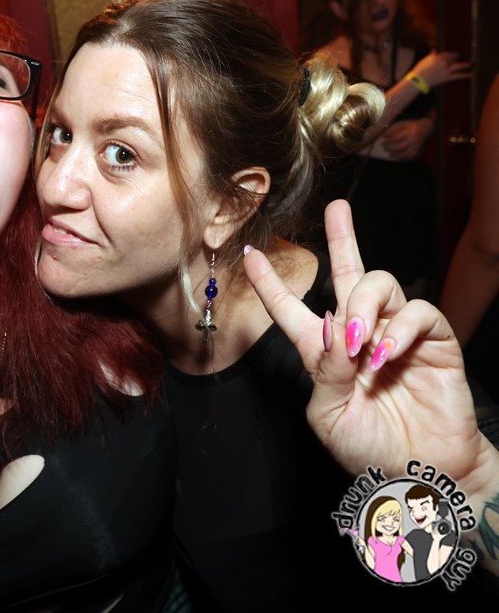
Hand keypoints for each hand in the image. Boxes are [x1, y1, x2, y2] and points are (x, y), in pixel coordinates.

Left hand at [242, 200, 488, 484]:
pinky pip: (417, 312)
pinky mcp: (433, 342)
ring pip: (380, 286)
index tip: (252, 254)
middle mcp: (359, 334)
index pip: (293, 310)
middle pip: (350, 274)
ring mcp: (396, 335)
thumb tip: (328, 326)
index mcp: (324, 353)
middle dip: (343, 238)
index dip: (271, 284)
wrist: (421, 475)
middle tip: (338, 210)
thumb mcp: (328, 416)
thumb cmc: (369, 449)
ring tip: (357, 341)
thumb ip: (324, 372)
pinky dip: (399, 328)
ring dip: (362, 306)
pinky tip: (386, 353)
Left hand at [381, 118, 432, 159]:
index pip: (396, 138)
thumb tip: (384, 135)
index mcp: (409, 132)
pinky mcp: (418, 150)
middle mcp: (413, 140)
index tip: (384, 139)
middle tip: (384, 147)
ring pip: (405, 154)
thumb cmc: (411, 125)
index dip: (388, 140)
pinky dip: (402, 158)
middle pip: (399, 147)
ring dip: (396, 155)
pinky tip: (396, 157)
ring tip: (390, 153)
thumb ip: (393, 129)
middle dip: (390, 148)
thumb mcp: (402, 123)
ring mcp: (416, 146)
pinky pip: (410, 157)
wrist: (425, 128)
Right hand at [410, 49, 470, 88]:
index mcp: (439, 57)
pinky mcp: (448, 77)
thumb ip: (431, 56)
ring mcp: (447, 70)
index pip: (447, 53)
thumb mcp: (425, 60)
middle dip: (457, 57)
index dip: (451, 54)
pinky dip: (466, 75)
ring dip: (466, 64)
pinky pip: (458, 76)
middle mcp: (445, 62)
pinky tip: (472, 75)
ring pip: (459, 66)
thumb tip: (434, 51)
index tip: (454, 54)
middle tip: (460, 56)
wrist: (418, 80)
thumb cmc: (419, 70)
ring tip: (472, 64)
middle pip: (454, 58)